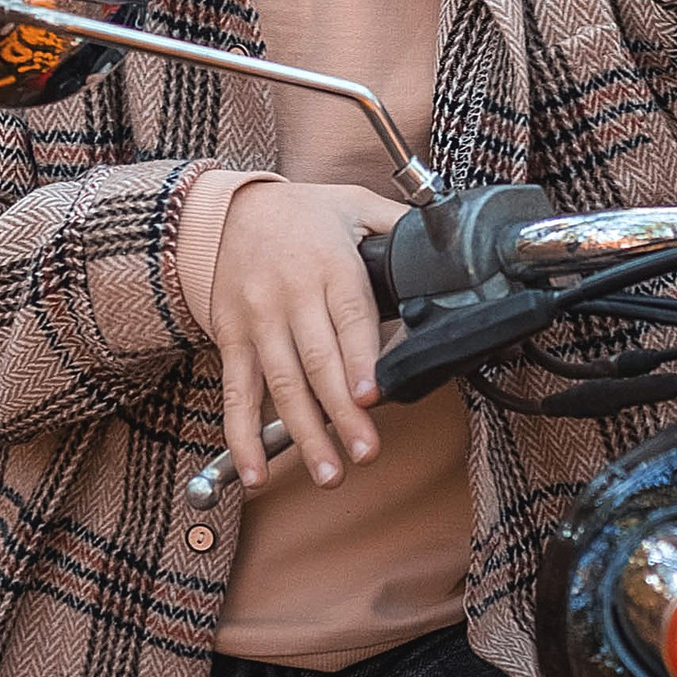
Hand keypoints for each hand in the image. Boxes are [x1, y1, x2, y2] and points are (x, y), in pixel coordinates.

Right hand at [198, 177, 400, 492]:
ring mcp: (259, 322)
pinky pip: (236, 393)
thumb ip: (398, 225)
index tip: (370, 396)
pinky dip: (243, 436)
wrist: (225, 210)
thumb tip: (451, 241)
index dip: (359, 360)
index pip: (348, 317)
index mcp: (329, 266)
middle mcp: (292, 296)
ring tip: (329, 472)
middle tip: (365, 452)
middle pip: (318, 362)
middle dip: (342, 413)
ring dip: (305, 434)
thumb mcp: (353, 203)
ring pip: (282, 385)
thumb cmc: (299, 212)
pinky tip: (256, 471)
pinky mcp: (233, 340)